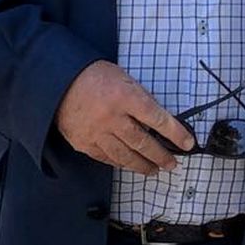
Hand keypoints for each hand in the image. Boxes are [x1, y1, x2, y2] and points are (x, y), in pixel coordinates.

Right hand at [55, 60, 194, 173]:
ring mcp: (97, 132)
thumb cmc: (92, 75)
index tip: (187, 142)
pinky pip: (107, 158)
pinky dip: (121, 163)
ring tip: (155, 169)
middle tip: (172, 163)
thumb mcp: (121, 77)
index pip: (157, 118)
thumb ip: (139, 98)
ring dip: (144, 165)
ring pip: (127, 156)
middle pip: (144, 142)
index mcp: (124, 95)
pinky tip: (130, 164)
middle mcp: (112, 116)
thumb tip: (158, 120)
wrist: (57, 80)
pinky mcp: (84, 143)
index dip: (176, 133)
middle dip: (162, 155)